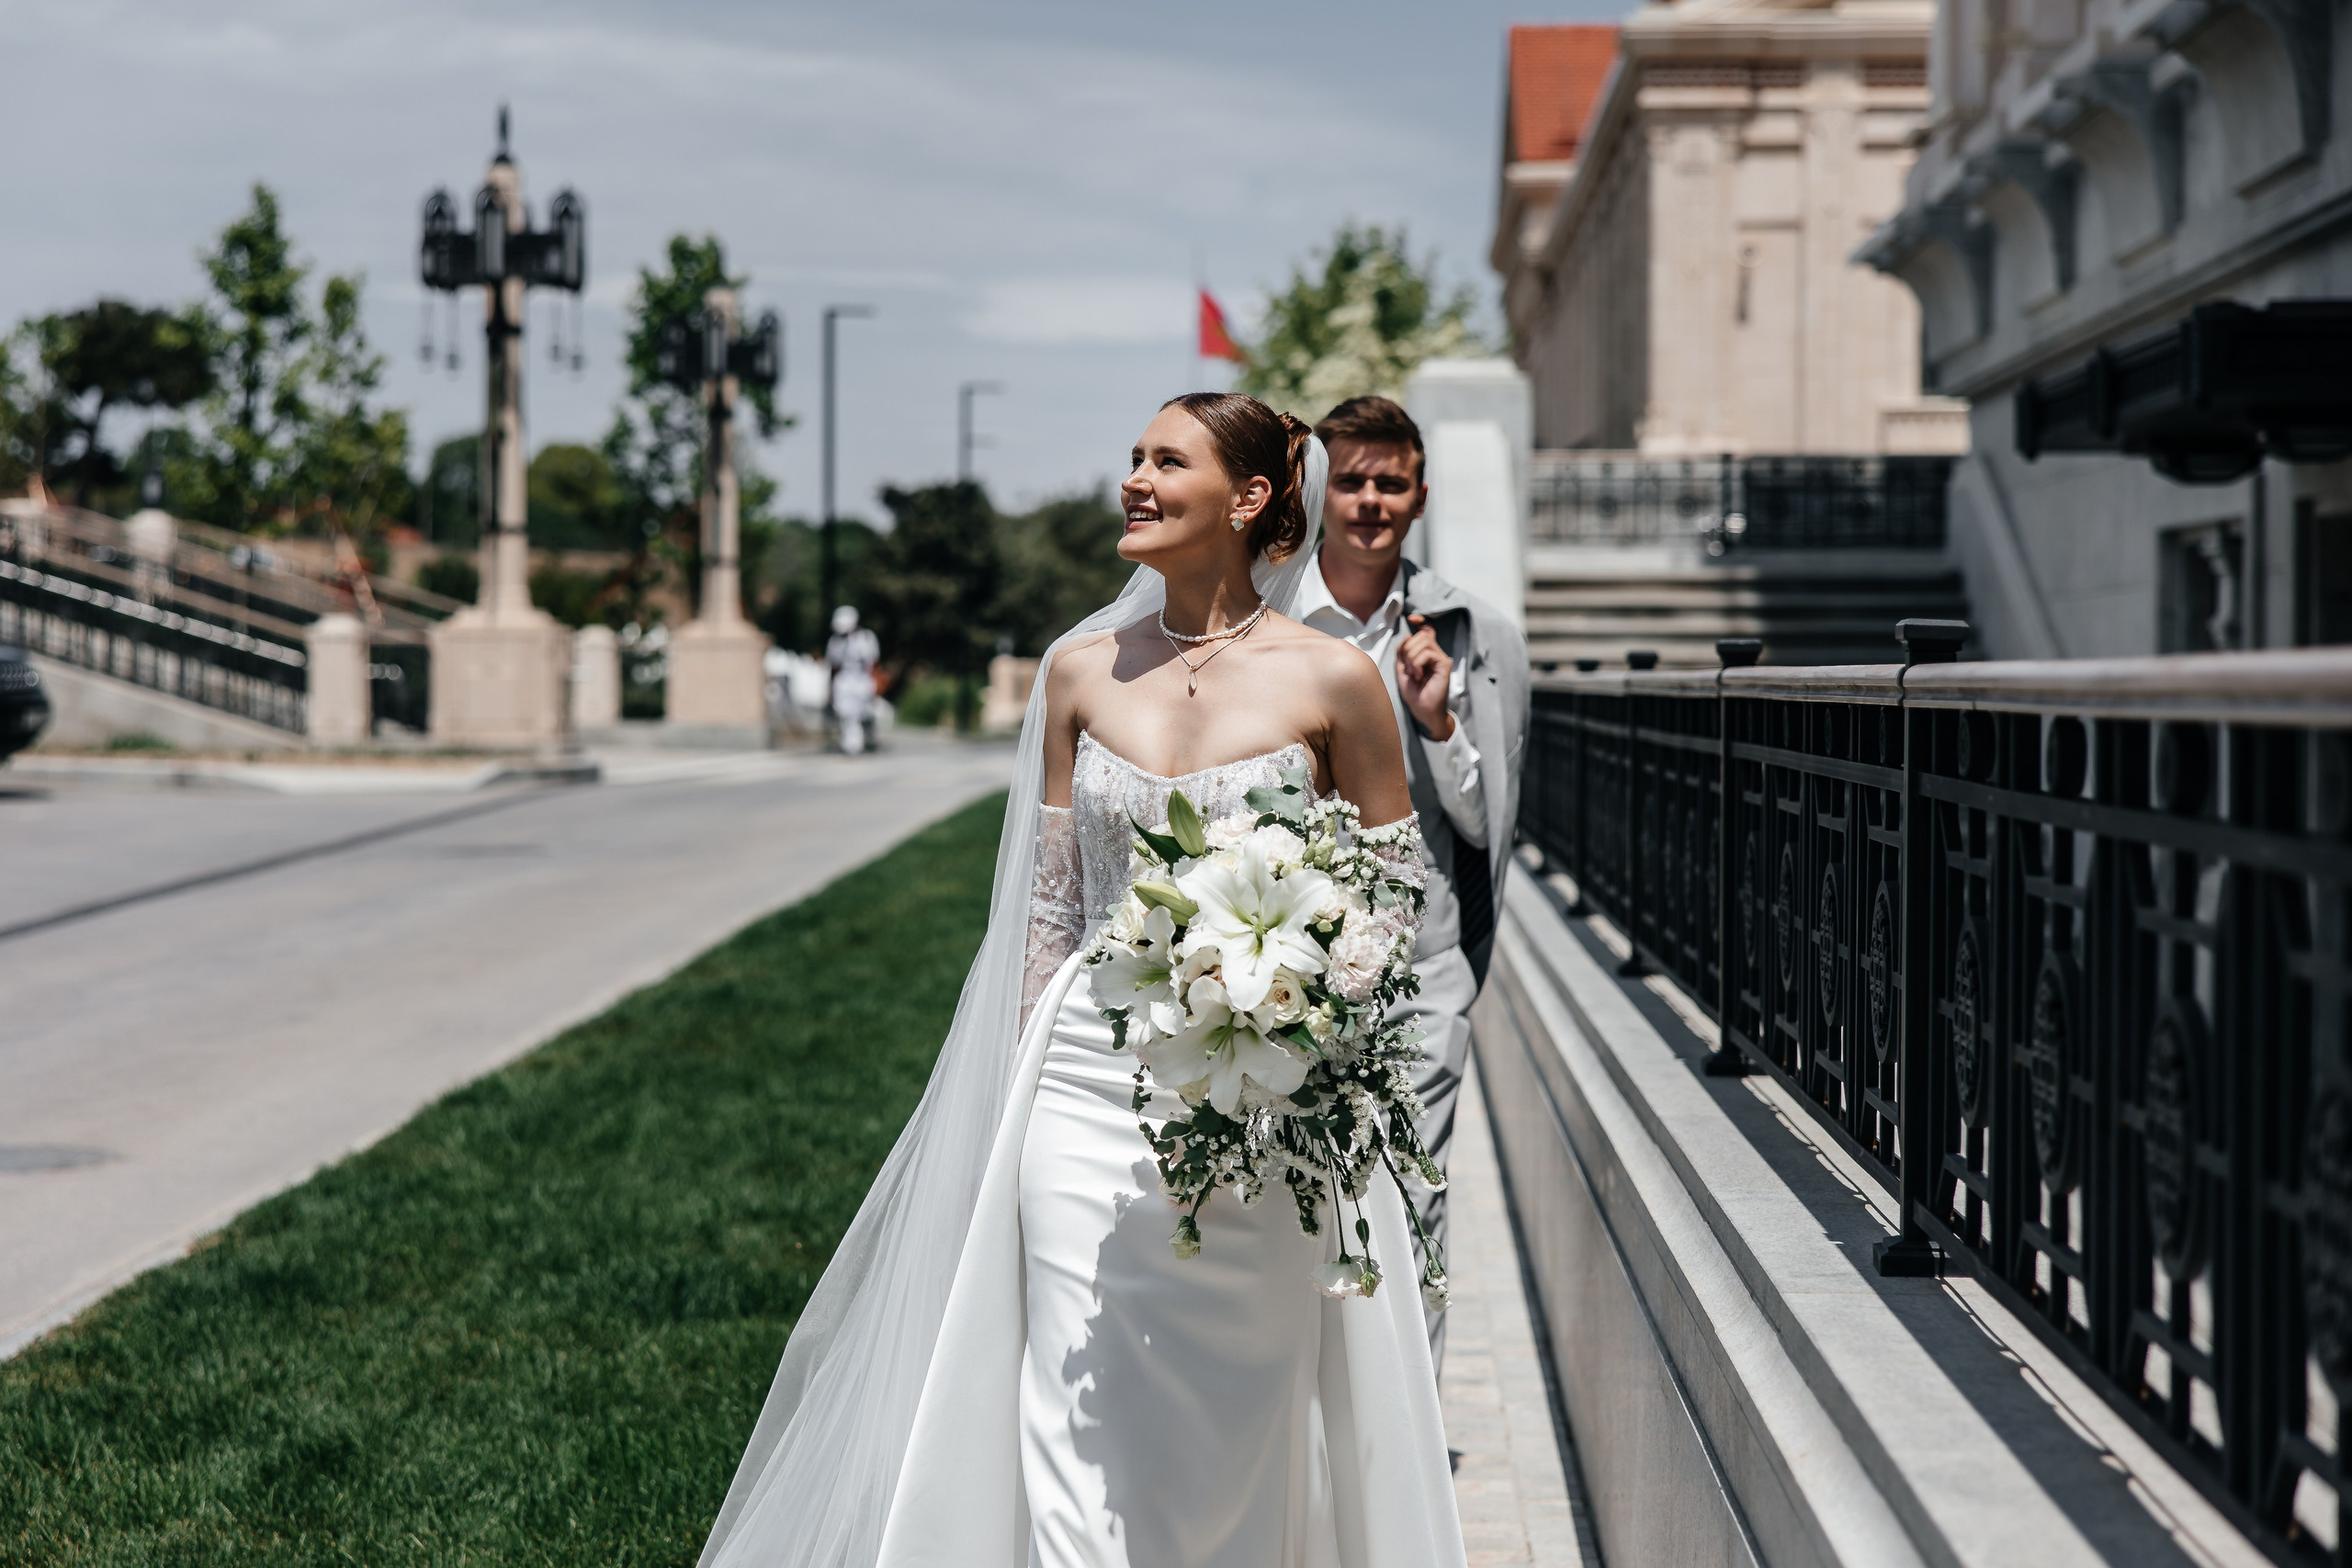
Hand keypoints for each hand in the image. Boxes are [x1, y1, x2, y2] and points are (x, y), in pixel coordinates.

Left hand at [1395, 615, 1453, 741]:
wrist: (1423, 711)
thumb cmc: (1415, 693)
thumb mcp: (1402, 669)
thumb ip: (1402, 652)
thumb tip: (1407, 635)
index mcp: (1426, 654)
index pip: (1426, 630)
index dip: (1419, 621)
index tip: (1412, 618)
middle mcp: (1435, 654)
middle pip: (1420, 635)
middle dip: (1407, 650)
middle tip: (1408, 669)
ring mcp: (1441, 658)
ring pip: (1423, 642)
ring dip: (1412, 658)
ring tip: (1413, 674)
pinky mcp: (1444, 665)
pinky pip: (1428, 653)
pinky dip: (1417, 663)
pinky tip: (1419, 676)